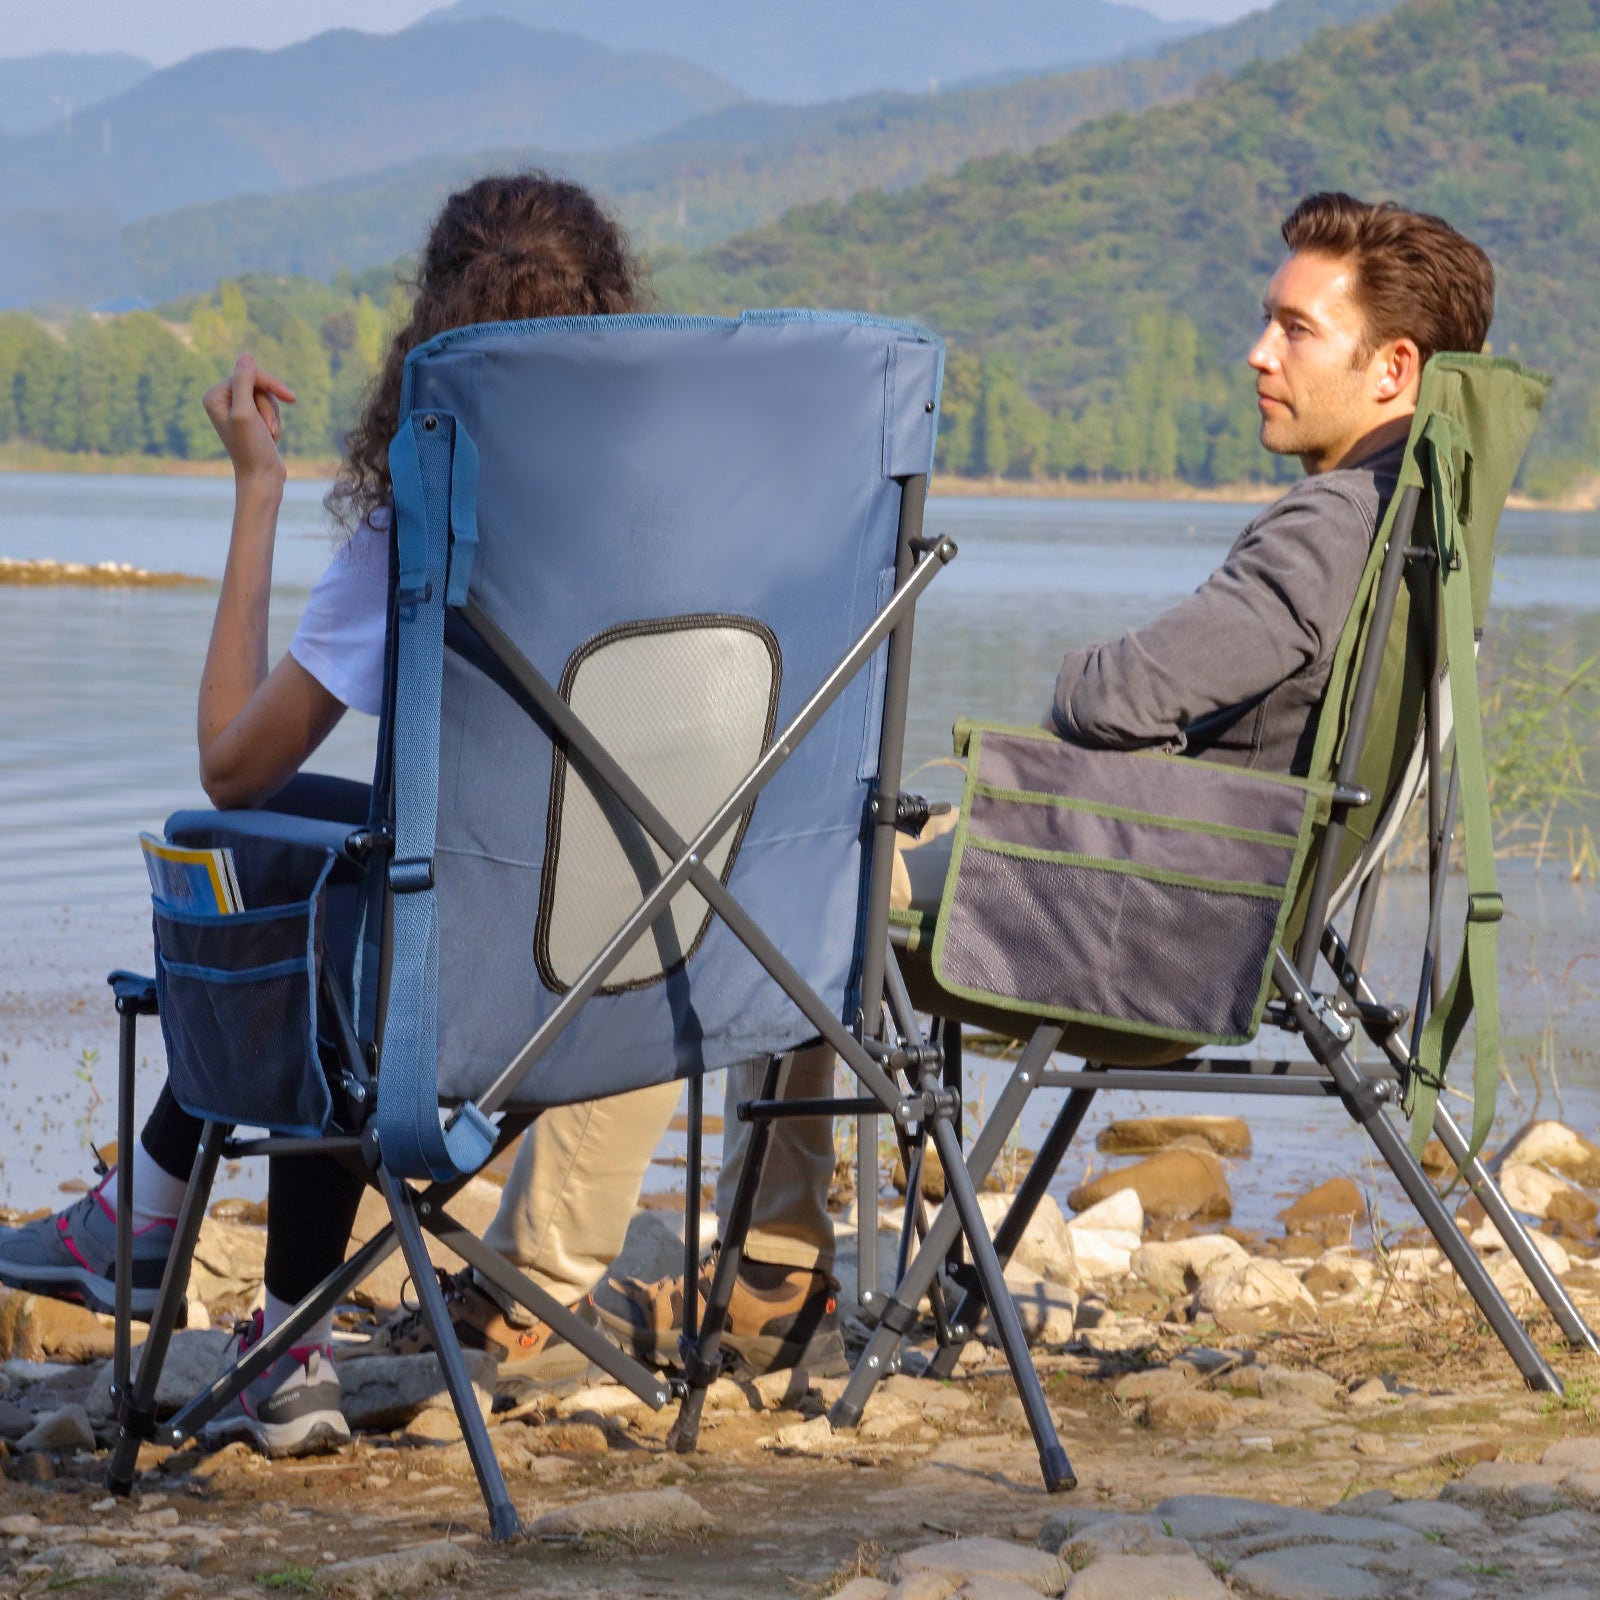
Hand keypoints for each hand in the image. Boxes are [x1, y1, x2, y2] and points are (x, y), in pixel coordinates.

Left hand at [202, 353, 295, 483]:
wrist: (262, 477)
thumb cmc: (251, 448)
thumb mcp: (246, 412)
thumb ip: (244, 381)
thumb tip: (246, 355)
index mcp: (214, 396)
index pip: (247, 374)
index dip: (269, 384)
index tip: (290, 398)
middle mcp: (222, 400)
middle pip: (257, 384)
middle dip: (270, 405)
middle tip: (271, 428)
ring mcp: (236, 410)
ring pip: (266, 397)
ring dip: (274, 415)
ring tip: (270, 435)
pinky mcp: (250, 419)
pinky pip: (269, 408)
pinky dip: (275, 421)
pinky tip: (271, 437)